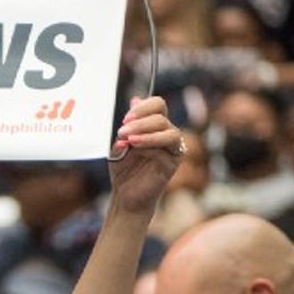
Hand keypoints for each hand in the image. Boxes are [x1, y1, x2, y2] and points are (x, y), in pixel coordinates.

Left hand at [108, 96, 181, 214]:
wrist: (125, 194)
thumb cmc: (123, 168)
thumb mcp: (120, 142)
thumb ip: (129, 124)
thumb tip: (135, 98)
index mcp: (156, 126)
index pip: (158, 105)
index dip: (143, 107)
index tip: (125, 118)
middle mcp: (168, 134)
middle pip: (162, 118)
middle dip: (140, 122)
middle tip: (121, 131)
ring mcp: (173, 150)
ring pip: (170, 133)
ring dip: (147, 133)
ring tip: (129, 139)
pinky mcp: (172, 165)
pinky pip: (165, 151)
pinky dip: (148, 148)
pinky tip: (134, 149)